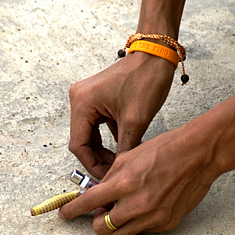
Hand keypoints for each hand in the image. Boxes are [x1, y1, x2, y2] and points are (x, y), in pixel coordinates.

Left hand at [60, 115, 223, 234]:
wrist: (198, 155)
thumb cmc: (165, 150)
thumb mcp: (129, 157)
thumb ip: (110, 178)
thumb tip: (96, 194)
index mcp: (123, 184)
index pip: (87, 204)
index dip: (71, 211)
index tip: (65, 215)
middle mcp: (136, 205)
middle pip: (101, 229)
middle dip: (96, 221)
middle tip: (102, 211)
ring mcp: (152, 217)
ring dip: (114, 227)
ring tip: (121, 212)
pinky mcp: (166, 224)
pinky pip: (142, 231)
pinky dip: (138, 223)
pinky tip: (146, 207)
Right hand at [68, 51, 174, 179]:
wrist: (156, 55)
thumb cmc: (146, 80)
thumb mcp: (135, 122)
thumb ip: (124, 150)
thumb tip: (119, 174)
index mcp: (82, 103)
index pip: (79, 146)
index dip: (92, 165)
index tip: (106, 178)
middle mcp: (78, 99)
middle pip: (82, 141)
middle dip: (98, 159)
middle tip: (115, 174)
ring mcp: (86, 98)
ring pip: (90, 135)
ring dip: (103, 150)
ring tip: (120, 164)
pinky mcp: (96, 98)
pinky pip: (97, 125)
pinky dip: (108, 139)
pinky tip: (123, 149)